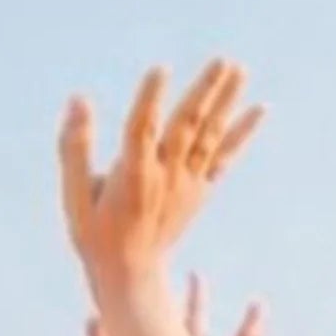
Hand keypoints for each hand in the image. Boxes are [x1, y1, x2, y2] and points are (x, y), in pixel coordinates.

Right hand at [60, 64, 264, 294]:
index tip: (160, 69)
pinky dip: (242, 134)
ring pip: (209, 136)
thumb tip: (78, 99)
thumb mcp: (75, 196)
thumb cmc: (96, 232)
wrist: (131, 273)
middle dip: (205, 94)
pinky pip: (224, 158)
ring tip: (239, 70)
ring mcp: (187, 183)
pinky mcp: (199, 190)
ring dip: (226, 103)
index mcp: (134, 178)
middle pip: (187, 127)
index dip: (150, 100)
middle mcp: (166, 177)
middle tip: (223, 61)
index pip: (141, 131)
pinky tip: (259, 109)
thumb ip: (75, 149)